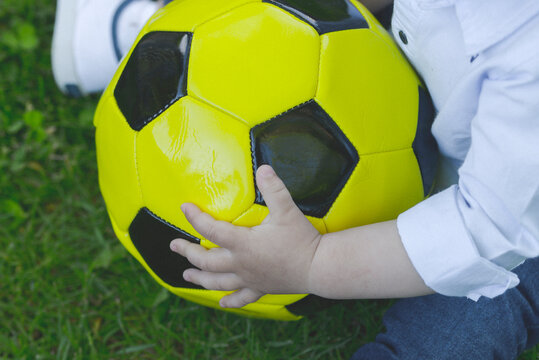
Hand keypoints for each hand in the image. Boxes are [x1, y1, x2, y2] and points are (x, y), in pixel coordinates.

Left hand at [170, 165, 321, 307]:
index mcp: (243, 243)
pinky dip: (230, 301)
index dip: (195, 218)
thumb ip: (274, 188)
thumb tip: (263, 168)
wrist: (319, 267)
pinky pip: (242, 297)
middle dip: (187, 252)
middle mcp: (241, 264)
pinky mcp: (261, 288)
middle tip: (174, 245)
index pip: (211, 229)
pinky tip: (222, 303)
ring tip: (186, 275)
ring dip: (200, 278)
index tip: (184, 208)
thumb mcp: (287, 210)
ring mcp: (249, 278)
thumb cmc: (302, 239)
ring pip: (217, 281)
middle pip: (206, 260)